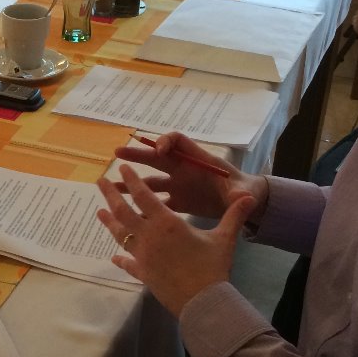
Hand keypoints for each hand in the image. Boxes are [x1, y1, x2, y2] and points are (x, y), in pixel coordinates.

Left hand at [97, 164, 255, 316]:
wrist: (202, 302)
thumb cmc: (213, 268)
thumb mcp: (224, 239)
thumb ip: (234, 216)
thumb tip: (249, 197)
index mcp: (167, 223)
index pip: (144, 196)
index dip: (132, 180)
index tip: (122, 168)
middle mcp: (149, 236)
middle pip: (123, 211)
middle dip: (111, 194)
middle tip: (100, 182)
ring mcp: (142, 256)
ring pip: (120, 234)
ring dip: (109, 222)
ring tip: (99, 211)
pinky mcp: (142, 273)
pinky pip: (127, 263)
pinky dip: (121, 258)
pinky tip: (114, 256)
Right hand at [115, 132, 265, 221]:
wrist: (246, 204)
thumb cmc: (246, 191)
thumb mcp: (245, 191)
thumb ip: (240, 193)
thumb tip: (241, 195)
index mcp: (199, 161)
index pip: (179, 143)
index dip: (167, 142)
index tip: (158, 150)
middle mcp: (184, 170)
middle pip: (157, 158)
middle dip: (138, 155)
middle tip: (118, 153)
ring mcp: (178, 186)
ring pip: (151, 182)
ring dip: (132, 183)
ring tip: (111, 186)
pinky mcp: (178, 203)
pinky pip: (156, 204)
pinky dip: (142, 207)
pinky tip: (127, 214)